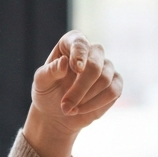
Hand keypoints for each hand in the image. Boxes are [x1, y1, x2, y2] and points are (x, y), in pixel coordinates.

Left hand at [23, 31, 122, 156]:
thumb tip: (64, 62)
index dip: (79, 54)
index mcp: (71, 44)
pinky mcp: (116, 83)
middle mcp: (92, 52)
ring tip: (69, 109)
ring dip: (85, 98)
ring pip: (105, 79)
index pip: (79, 42)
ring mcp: (106, 67)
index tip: (77, 69)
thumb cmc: (47, 92)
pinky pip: (113, 92)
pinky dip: (96, 104)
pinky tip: (81, 110)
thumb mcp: (41, 82)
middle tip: (65, 105)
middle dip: (81, 87)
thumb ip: (50, 71)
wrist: (57, 114)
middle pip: (95, 64)